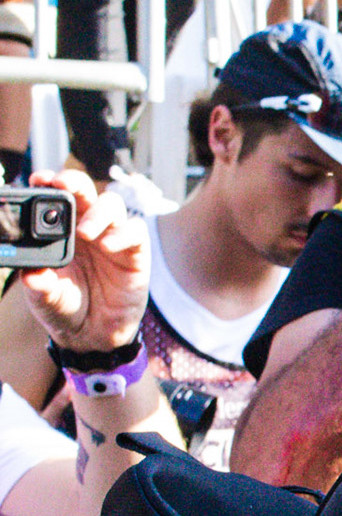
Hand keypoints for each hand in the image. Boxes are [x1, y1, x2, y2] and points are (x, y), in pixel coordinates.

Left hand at [18, 170, 148, 352]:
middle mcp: (87, 228)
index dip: (50, 183)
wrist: (92, 336)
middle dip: (74, 182)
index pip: (56, 197)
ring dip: (99, 212)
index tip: (39, 180)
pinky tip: (109, 246)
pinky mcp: (135, 254)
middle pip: (85, 191)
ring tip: (86, 233)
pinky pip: (135, 232)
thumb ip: (38, 285)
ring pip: (112, 205)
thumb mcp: (44, 297)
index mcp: (60, 231)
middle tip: (63, 186)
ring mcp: (112, 238)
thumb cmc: (65, 308)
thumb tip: (32, 275)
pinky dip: (123, 234)